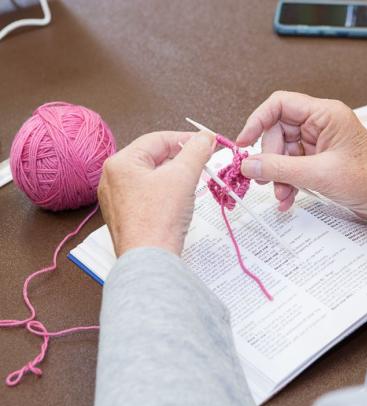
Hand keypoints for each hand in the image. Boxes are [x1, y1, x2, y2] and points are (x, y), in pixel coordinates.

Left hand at [98, 131, 214, 256]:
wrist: (150, 260)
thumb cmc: (160, 218)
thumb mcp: (183, 176)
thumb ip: (196, 151)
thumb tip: (206, 138)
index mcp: (121, 162)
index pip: (158, 140)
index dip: (186, 139)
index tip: (207, 143)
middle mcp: (113, 179)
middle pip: (153, 158)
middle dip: (180, 159)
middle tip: (203, 162)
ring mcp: (116, 200)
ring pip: (151, 177)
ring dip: (174, 176)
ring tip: (193, 181)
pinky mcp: (125, 217)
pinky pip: (147, 195)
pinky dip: (165, 192)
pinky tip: (179, 201)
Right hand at [236, 91, 366, 226]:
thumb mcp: (319, 174)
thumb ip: (279, 169)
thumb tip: (248, 165)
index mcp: (324, 114)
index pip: (279, 104)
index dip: (257, 121)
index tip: (243, 143)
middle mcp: (319, 124)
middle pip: (277, 132)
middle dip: (270, 160)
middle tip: (267, 181)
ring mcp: (317, 142)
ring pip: (282, 152)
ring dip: (278, 176)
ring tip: (282, 196)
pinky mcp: (317, 158)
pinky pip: (291, 165)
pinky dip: (287, 182)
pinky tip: (288, 199)